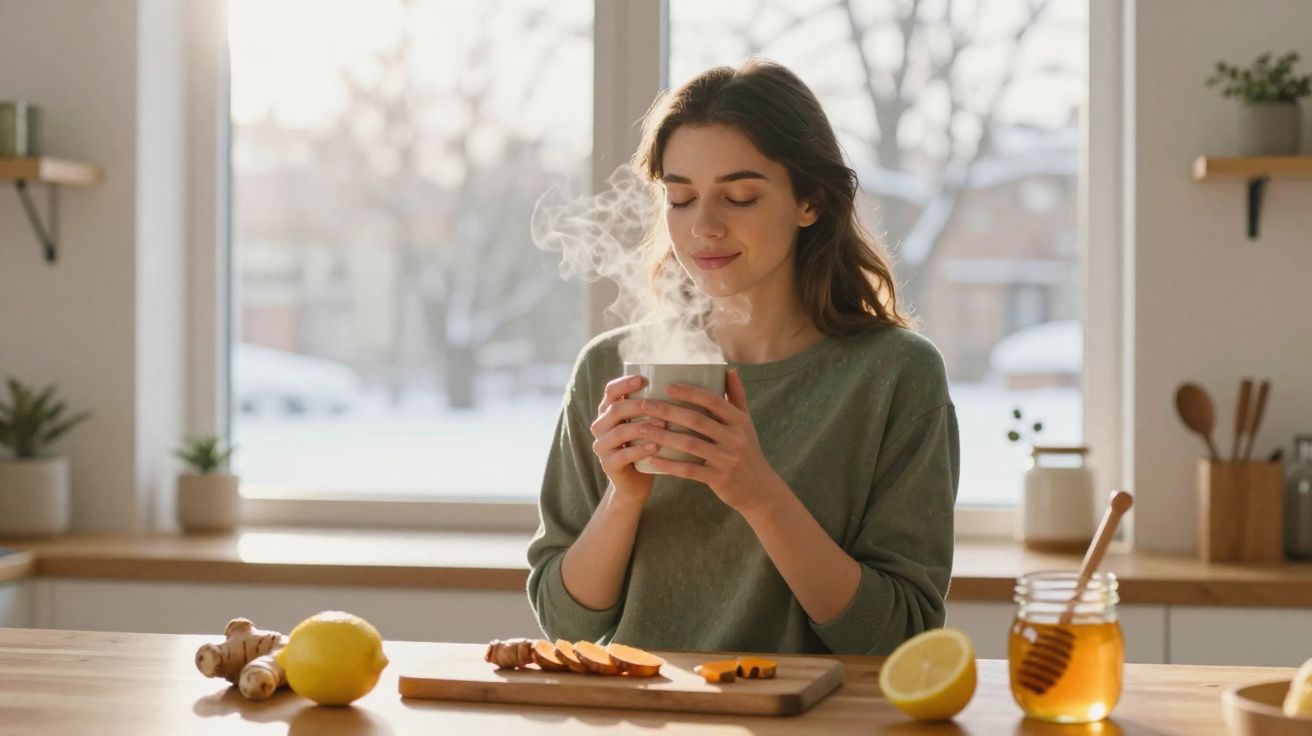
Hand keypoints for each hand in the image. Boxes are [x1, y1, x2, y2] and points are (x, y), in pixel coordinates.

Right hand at [589, 374, 665, 503]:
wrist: (635, 484)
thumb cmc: (646, 447)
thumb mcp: (647, 425)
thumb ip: (653, 407)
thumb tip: (682, 385)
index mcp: (608, 412)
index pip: (611, 391)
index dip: (625, 383)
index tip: (644, 379)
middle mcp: (600, 426)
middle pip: (615, 410)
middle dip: (639, 405)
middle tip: (661, 405)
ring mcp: (602, 447)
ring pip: (619, 432)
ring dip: (642, 427)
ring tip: (663, 425)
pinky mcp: (608, 465)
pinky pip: (623, 455)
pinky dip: (640, 450)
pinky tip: (655, 446)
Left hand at [635, 368, 783, 515]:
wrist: (760, 490)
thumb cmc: (748, 452)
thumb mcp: (746, 424)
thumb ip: (737, 396)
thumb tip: (729, 369)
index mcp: (739, 421)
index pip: (714, 401)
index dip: (690, 392)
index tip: (667, 386)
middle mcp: (735, 438)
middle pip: (697, 420)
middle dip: (668, 410)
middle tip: (645, 405)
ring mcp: (727, 459)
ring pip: (690, 444)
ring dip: (663, 435)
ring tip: (642, 429)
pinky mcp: (719, 479)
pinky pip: (689, 470)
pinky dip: (670, 465)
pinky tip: (652, 460)